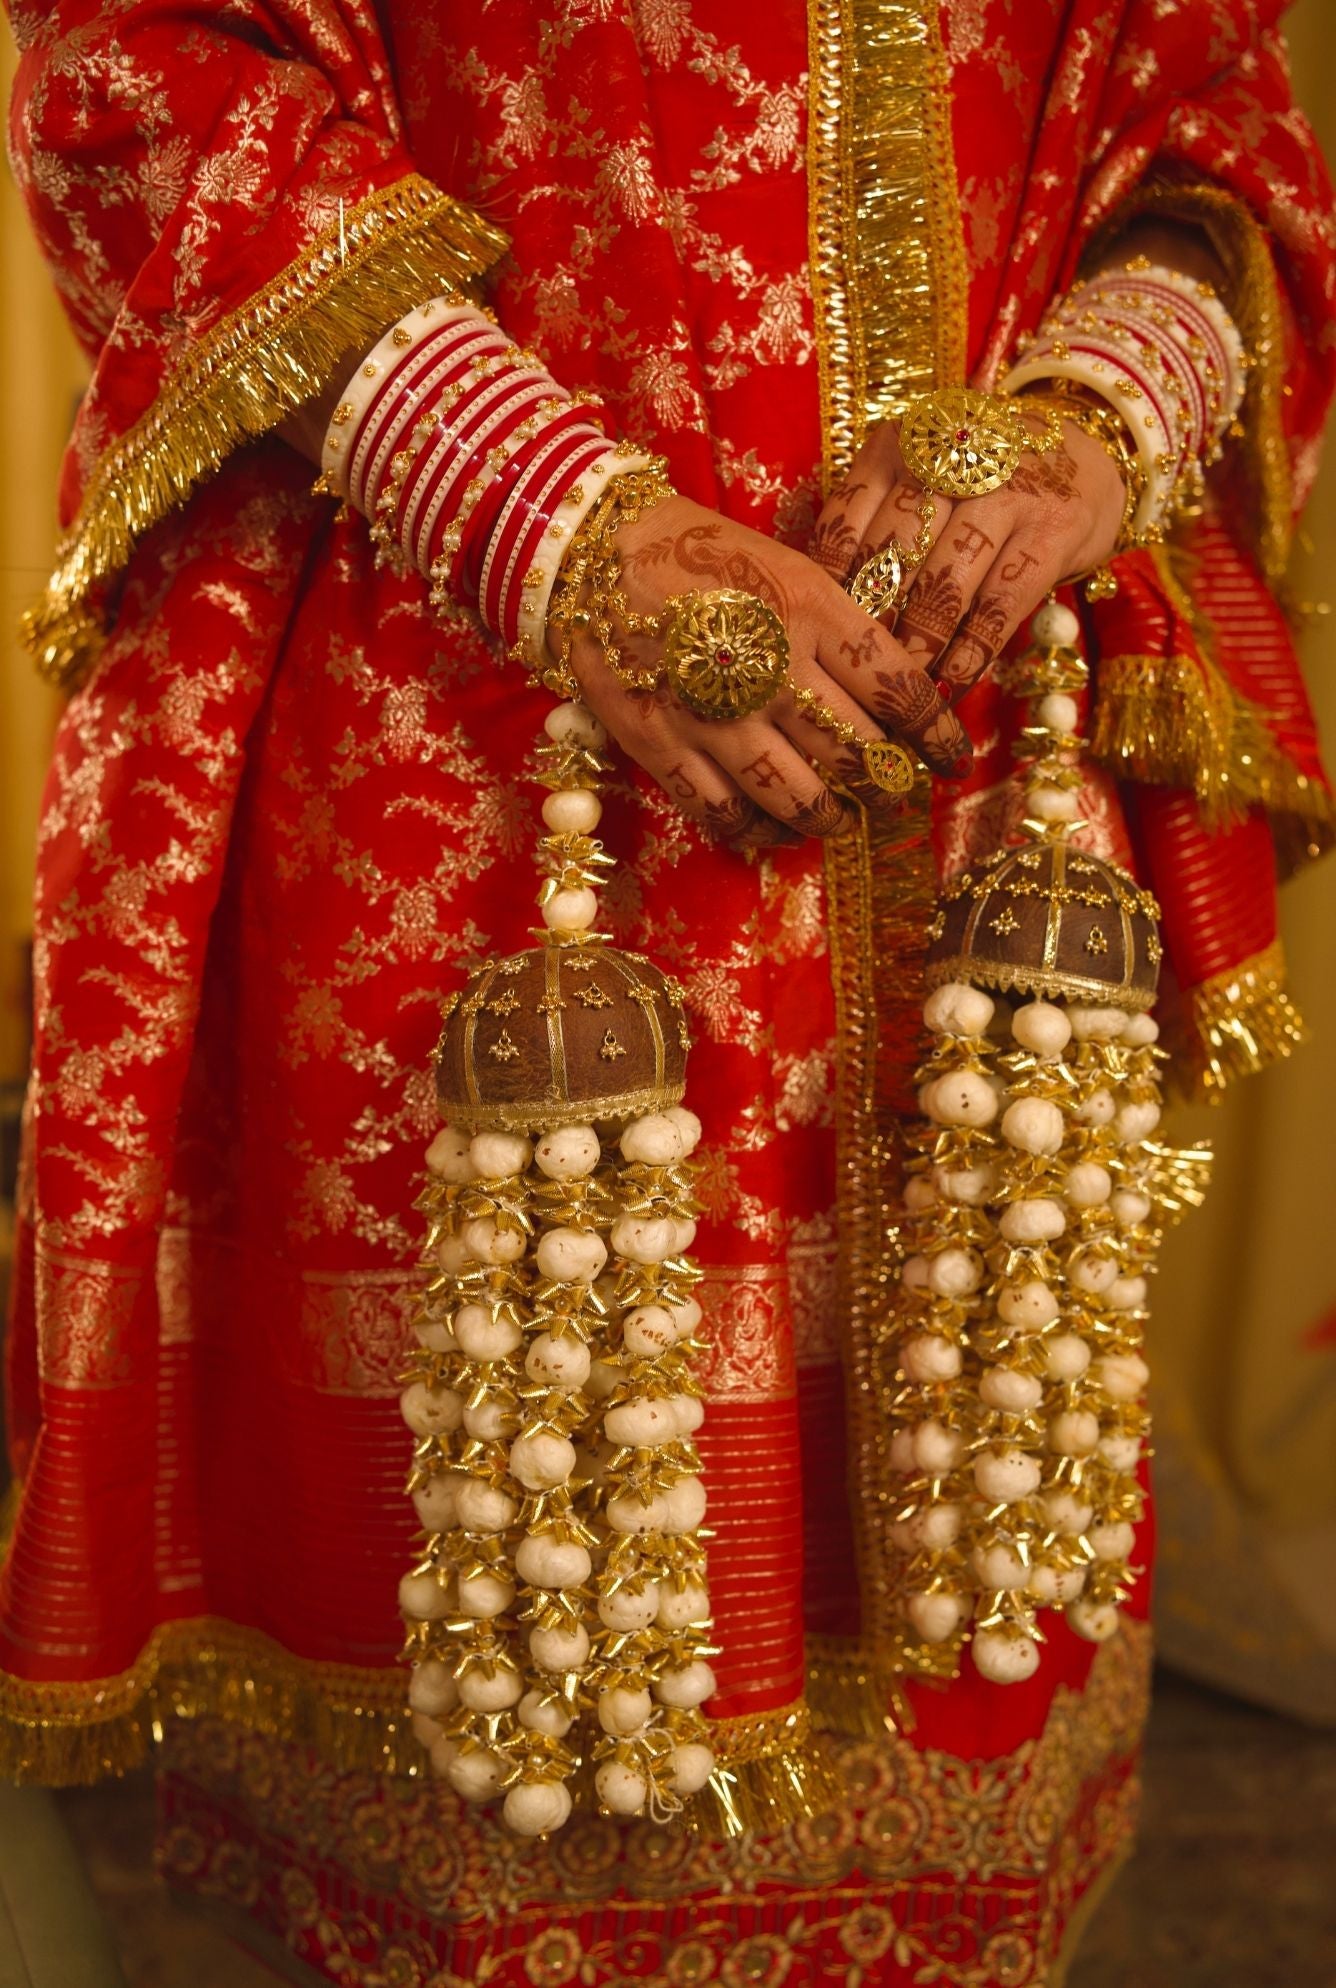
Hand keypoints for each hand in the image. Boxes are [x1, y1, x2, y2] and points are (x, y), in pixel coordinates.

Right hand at [557, 495, 972, 847]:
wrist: (591, 549)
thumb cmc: (698, 552)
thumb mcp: (787, 566)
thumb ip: (838, 628)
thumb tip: (890, 692)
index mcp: (812, 610)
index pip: (899, 690)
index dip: (937, 735)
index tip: (953, 757)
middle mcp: (772, 668)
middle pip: (857, 754)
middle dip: (885, 780)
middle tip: (889, 788)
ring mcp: (716, 714)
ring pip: (800, 798)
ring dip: (829, 818)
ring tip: (837, 818)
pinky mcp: (662, 745)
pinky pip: (726, 812)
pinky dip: (758, 831)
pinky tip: (774, 829)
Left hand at [809, 410, 1126, 703]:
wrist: (1085, 451)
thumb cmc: (980, 481)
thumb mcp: (922, 478)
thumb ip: (879, 521)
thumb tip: (831, 608)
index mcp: (903, 442)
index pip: (847, 522)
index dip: (831, 588)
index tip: (822, 636)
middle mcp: (953, 459)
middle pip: (895, 557)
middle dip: (872, 623)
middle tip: (857, 673)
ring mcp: (1008, 491)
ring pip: (945, 584)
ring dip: (919, 646)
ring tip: (901, 688)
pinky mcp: (1054, 530)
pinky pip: (1000, 605)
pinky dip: (972, 651)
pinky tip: (952, 684)